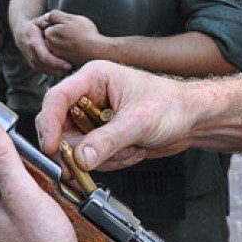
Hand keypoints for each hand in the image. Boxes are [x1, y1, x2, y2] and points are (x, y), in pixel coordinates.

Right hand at [13, 13, 71, 76]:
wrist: (20, 32)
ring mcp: (30, 60)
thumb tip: (54, 18)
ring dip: (57, 72)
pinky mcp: (33, 65)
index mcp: (32, 41)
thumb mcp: (39, 20)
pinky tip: (63, 69)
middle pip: (45, 66)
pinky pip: (44, 71)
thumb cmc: (34, 26)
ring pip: (44, 70)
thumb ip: (47, 20)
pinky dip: (54, 72)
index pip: (44, 56)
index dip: (56, 62)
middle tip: (73, 68)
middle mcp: (30, 53)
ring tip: (70, 69)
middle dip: (59, 69)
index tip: (68, 65)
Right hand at [36, 60, 194, 172]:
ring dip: (103, 158)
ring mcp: (93, 118)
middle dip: (80, 150)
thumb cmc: (171, 105)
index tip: (51, 148)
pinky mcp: (101, 136)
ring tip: (130, 149)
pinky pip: (91, 157)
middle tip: (91, 163)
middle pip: (61, 128)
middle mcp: (88, 96)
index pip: (56, 98)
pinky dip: (110, 162)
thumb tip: (80, 158)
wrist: (192, 119)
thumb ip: (107, 140)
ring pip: (76, 148)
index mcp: (93, 77)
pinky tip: (132, 151)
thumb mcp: (138, 121)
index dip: (49, 124)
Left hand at [39, 10, 104, 67]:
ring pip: (59, 43)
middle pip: (53, 34)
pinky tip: (78, 47)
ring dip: (66, 40)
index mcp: (49, 33)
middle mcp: (50, 45)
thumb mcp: (70, 18)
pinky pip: (65, 52)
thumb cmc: (85, 33)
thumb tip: (47, 16)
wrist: (96, 51)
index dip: (60, 22)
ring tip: (78, 39)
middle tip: (75, 31)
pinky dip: (70, 49)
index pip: (50, 24)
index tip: (70, 24)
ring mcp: (57, 54)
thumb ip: (56, 15)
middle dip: (61, 32)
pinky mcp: (64, 61)